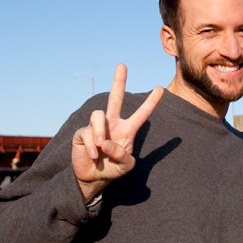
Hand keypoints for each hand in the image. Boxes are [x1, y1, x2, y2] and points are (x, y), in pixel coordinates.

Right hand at [72, 64, 163, 203]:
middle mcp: (112, 124)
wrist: (93, 177)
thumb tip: (107, 143)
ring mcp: (96, 127)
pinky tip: (94, 155)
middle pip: (115, 97)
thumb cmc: (113, 169)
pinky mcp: (82, 133)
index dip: (151, 102)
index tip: (160, 88)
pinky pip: (86, 132)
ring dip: (99, 132)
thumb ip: (123, 156)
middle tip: (122, 65)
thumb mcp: (126, 166)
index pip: (141, 114)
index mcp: (127, 130)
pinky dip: (91, 146)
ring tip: (101, 148)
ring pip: (98, 115)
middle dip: (118, 81)